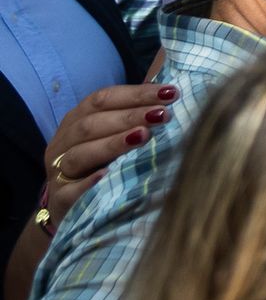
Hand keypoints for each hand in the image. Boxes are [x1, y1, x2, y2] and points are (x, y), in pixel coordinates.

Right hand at [41, 83, 175, 233]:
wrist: (69, 207)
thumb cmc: (100, 164)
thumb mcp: (112, 137)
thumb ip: (134, 119)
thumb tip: (173, 100)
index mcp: (77, 120)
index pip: (103, 99)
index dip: (136, 94)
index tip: (171, 92)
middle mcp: (64, 142)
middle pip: (92, 124)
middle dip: (130, 116)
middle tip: (163, 115)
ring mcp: (58, 171)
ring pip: (79, 154)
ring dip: (112, 143)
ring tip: (143, 136)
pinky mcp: (58, 199)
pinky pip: (70, 190)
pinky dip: (88, 183)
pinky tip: (107, 175)